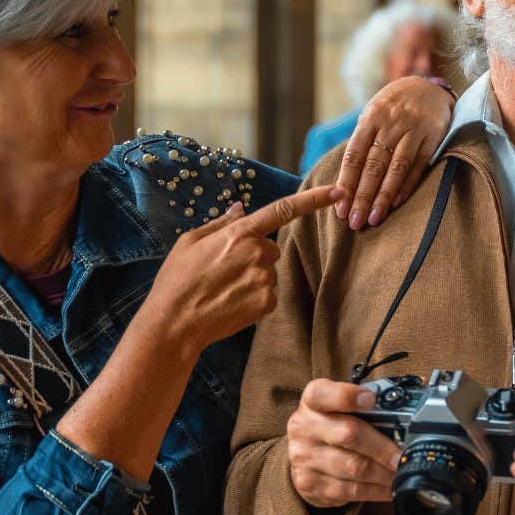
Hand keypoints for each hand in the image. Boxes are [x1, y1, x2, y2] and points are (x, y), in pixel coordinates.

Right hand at [141, 187, 344, 354]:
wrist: (175, 323)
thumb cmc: (177, 280)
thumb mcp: (190, 241)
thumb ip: (221, 223)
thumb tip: (241, 209)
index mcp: (239, 233)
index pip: (284, 210)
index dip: (315, 199)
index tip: (339, 191)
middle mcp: (258, 253)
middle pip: (270, 248)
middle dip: (253, 256)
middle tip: (223, 271)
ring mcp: (265, 279)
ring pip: (269, 272)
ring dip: (252, 278)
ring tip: (223, 288)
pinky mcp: (268, 302)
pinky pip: (268, 294)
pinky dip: (254, 298)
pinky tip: (230, 303)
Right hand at [284, 379, 401, 506]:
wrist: (301, 455)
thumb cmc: (332, 424)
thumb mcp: (339, 407)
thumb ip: (365, 406)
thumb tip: (408, 414)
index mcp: (313, 401)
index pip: (323, 394)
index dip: (347, 396)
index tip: (371, 400)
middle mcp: (304, 427)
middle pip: (348, 434)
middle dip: (382, 448)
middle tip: (402, 456)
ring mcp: (304, 457)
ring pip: (353, 468)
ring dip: (383, 474)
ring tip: (401, 474)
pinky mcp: (309, 483)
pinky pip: (349, 490)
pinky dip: (375, 491)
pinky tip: (388, 488)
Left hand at [335, 76, 455, 228]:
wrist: (428, 86)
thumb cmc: (393, 106)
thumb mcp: (373, 113)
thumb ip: (362, 141)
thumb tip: (346, 179)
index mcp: (371, 117)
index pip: (354, 156)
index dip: (347, 183)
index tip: (340, 208)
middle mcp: (391, 123)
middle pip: (373, 166)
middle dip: (363, 196)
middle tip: (355, 222)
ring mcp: (413, 130)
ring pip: (396, 168)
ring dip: (384, 196)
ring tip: (374, 218)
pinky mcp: (433, 137)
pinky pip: (417, 166)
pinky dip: (407, 186)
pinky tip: (396, 204)